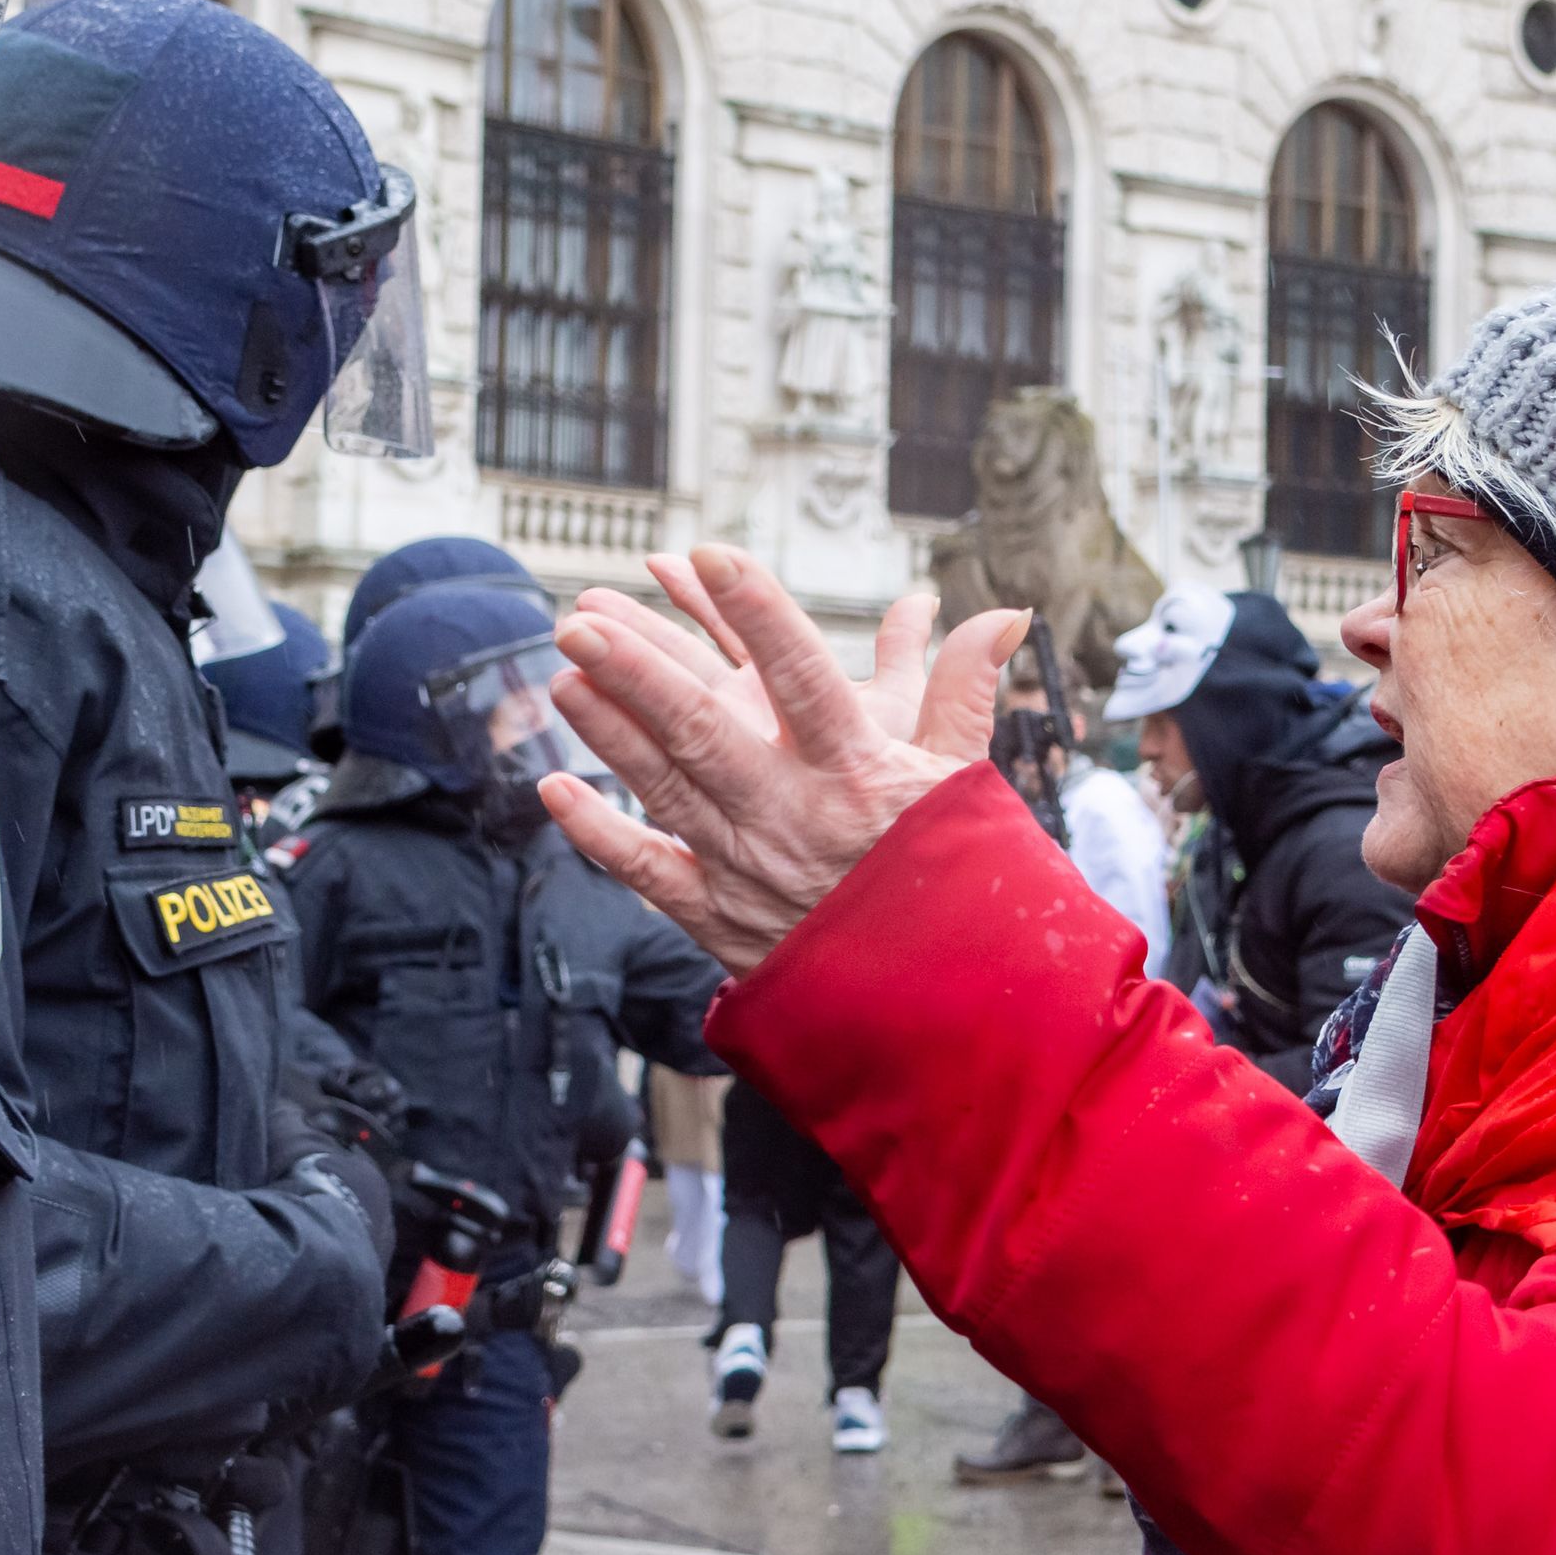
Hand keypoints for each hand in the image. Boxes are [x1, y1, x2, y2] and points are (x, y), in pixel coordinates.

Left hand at [541, 544, 1024, 971]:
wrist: (938, 1001)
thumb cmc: (947, 872)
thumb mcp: (960, 778)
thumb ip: (961, 688)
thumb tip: (1003, 613)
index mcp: (857, 771)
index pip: (803, 676)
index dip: (758, 613)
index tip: (712, 554)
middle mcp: (794, 815)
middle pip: (705, 731)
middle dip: (638, 672)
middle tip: (580, 618)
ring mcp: (749, 868)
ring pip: (666, 789)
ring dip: (608, 732)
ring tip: (562, 671)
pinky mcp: (719, 918)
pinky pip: (648, 872)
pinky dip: (598, 835)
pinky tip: (553, 789)